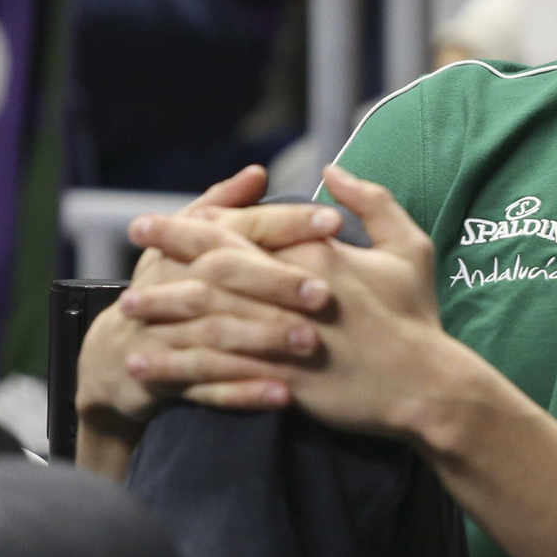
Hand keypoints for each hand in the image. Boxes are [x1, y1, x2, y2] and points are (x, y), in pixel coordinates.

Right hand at [74, 165, 322, 427]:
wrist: (114, 356)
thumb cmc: (168, 288)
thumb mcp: (187, 243)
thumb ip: (223, 206)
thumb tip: (257, 173)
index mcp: (189, 248)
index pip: (241, 228)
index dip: (286, 222)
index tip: (333, 221)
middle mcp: (174, 284)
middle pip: (227, 278)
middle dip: (276, 283)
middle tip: (325, 293)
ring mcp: (164, 332)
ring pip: (218, 332)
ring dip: (264, 339)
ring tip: (311, 343)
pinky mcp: (162, 377)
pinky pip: (205, 386)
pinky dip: (242, 391)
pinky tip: (283, 395)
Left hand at [126, 164, 492, 445]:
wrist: (431, 387)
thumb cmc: (419, 318)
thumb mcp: (410, 247)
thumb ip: (373, 202)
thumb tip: (334, 169)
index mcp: (317, 256)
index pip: (244, 230)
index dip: (197, 223)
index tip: (160, 217)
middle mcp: (293, 292)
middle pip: (216, 267)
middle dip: (168, 253)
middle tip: (131, 243)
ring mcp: (285, 339)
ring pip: (208, 319)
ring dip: (163, 313)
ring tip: (125, 310)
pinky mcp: (281, 382)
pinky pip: (215, 371)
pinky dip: (176, 367)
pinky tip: (144, 365)